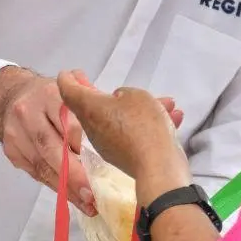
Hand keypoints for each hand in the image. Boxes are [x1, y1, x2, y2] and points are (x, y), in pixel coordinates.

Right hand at [0, 66, 95, 214]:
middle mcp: (29, 113)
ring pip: (42, 165)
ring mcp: (17, 134)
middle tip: (92, 193)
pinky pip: (36, 173)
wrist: (9, 97)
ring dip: (65, 187)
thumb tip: (115, 125)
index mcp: (49, 95)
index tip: (101, 162)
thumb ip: (90, 105)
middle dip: (73, 174)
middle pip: (51, 147)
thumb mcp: (69, 90)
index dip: (84, 145)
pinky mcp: (12, 152)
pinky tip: (71, 197)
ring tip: (86, 203)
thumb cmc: (48, 97)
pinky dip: (55, 187)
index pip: (68, 123)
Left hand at [57, 72, 187, 198]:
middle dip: (108, 96)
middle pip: (94, 107)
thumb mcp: (136, 96)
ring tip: (167, 104)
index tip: (67, 74)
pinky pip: (131, 135)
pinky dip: (146, 127)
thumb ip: (124, 94)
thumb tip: (118, 101)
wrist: (156, 166)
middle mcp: (93, 127)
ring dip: (139, 112)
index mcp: (90, 108)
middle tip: (108, 86)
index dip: (67, 79)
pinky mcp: (121, 157)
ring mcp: (106, 144)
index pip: (69, 91)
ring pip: (119, 121)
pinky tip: (173, 120)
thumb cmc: (142, 124)